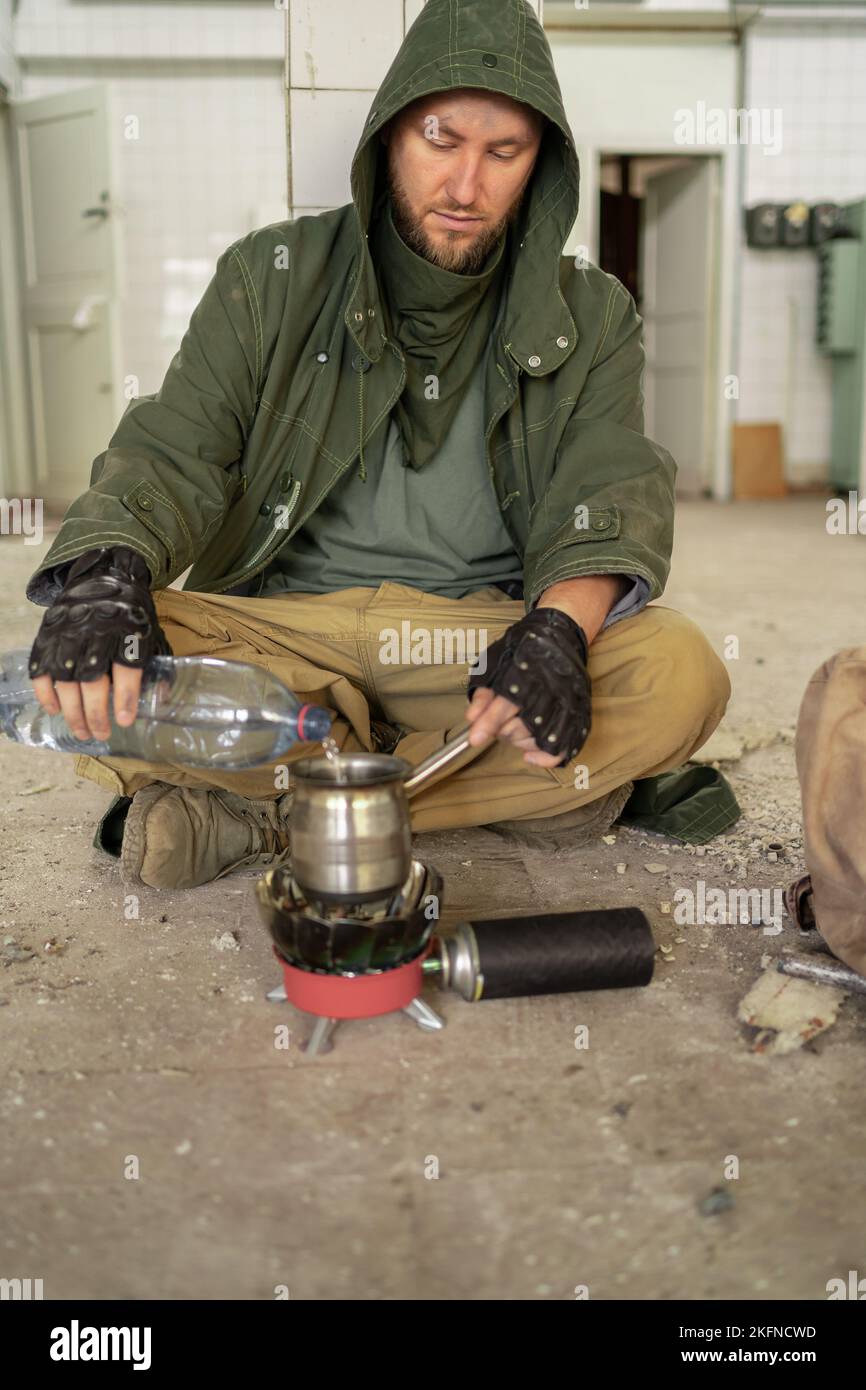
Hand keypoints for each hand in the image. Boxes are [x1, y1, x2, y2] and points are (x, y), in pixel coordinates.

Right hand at [29, 546, 170, 741]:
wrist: (104, 575)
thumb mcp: (152, 635)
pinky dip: (46, 692)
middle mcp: (96, 629)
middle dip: (95, 712)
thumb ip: (157, 667)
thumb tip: (161, 702)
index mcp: (128, 628)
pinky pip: (41, 667)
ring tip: (82, 732)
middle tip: (101, 734)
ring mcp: (68, 631)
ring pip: (65, 678)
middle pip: (92, 678)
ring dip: (72, 710)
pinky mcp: (49, 633)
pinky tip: (55, 710)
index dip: (125, 697)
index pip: (126, 667)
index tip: (124, 721)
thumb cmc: (132, 614)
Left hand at [464, 607, 591, 766]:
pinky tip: (529, 756)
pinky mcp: (578, 716)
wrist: (559, 637)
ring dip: (519, 741)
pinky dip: (544, 758)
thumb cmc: (523, 651)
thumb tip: (471, 718)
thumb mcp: (496, 664)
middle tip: (498, 721)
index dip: (489, 723)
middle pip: (519, 727)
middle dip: (502, 730)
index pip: (505, 705)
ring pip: (537, 740)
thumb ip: (483, 692)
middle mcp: (550, 691)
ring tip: (514, 727)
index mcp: (527, 676)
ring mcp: (567, 705)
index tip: (475, 739)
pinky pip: (562, 748)